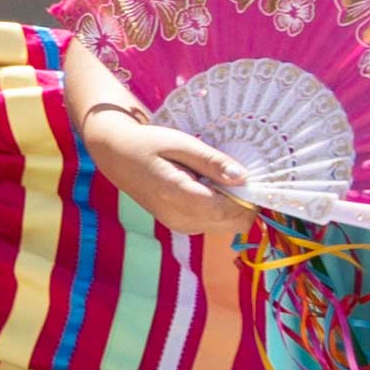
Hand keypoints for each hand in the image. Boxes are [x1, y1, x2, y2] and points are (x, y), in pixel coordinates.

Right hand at [83, 103, 259, 246]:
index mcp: (177, 196)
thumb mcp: (181, 143)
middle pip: (234, 223)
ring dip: (234, 205)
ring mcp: (181, 226)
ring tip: (217, 177)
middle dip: (244, 202)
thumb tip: (244, 177)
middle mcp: (181, 219)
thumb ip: (212, 161)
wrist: (118, 157)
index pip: (228, 210)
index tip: (250, 174)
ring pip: (228, 226)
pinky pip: (216, 223)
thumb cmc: (149, 144)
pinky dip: (222, 208)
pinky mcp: (183, 226)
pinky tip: (209, 186)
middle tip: (234, 173)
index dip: (248, 196)